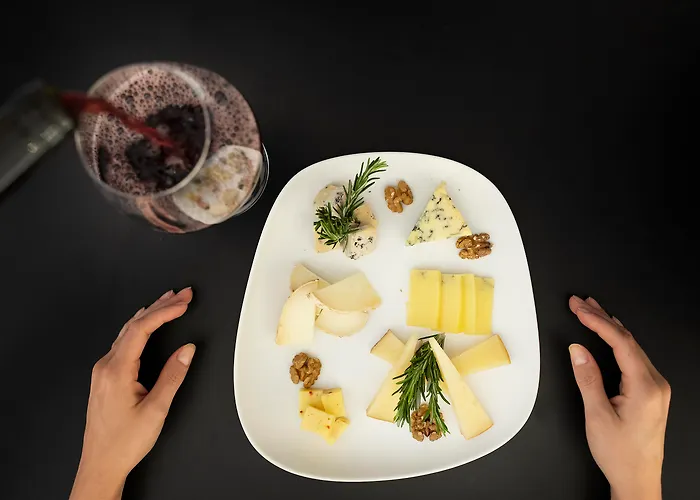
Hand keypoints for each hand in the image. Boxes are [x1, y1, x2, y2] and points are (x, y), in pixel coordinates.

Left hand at [70, 288, 195, 499]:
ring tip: (168, 301)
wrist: (100, 464)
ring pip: (126, 332)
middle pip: (133, 325)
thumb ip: (173, 376)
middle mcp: (105, 367)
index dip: (164, 311)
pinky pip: (121, 342)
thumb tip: (187, 351)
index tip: (183, 302)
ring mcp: (102, 371)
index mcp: (116, 371)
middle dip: (160, 306)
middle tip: (183, 294)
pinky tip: (145, 324)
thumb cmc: (123, 443)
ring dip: (149, 314)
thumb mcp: (156, 409)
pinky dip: (139, 328)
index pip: (141, 329)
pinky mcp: (103, 377)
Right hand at [568, 296, 669, 499]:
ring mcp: (657, 387)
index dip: (597, 322)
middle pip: (628, 340)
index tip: (579, 308)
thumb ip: (588, 379)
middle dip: (601, 318)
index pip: (620, 342)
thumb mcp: (597, 415)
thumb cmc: (620, 454)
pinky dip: (618, 342)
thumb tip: (578, 350)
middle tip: (578, 302)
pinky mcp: (652, 392)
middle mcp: (656, 383)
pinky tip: (610, 334)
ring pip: (632, 347)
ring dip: (610, 327)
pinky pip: (635, 357)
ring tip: (590, 310)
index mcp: (646, 387)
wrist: (638, 479)